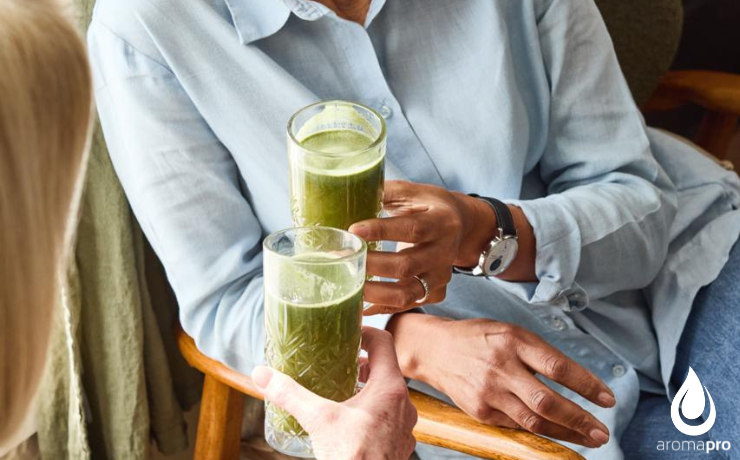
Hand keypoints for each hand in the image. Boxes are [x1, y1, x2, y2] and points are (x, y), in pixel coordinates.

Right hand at [252, 327, 417, 459]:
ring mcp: (405, 426)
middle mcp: (404, 404)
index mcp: (390, 388)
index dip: (366, 333)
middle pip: (386, 369)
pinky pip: (390, 419)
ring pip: (388, 396)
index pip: (385, 342)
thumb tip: (263, 375)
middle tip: (340, 363)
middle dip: (362, 365)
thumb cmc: (353, 456)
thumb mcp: (318, 419)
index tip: (349, 334)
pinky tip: (352, 422)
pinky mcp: (399, 445)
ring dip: (368, 389)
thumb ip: (291, 394)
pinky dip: (373, 413)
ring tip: (343, 391)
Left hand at [350, 180, 496, 313]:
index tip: (353, 229)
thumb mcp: (413, 193)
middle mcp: (445, 252)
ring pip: (408, 293)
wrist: (461, 226)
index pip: (412, 228)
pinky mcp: (436, 292)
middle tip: (344, 259)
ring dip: (375, 293)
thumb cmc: (429, 206)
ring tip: (349, 285)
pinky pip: (407, 305)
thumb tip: (351, 189)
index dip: (382, 230)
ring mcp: (441, 276)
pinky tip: (360, 304)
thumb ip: (387, 192)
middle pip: (407, 266)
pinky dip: (382, 308)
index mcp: (441, 222)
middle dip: (372, 265)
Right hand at [389, 314, 615, 447]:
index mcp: (513, 341)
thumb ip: (538, 354)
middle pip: (547, 400)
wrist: (434, 349)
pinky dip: (541, 432)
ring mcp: (489, 392)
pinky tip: (558, 434)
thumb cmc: (478, 338)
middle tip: (602, 432)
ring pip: (534, 420)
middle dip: (579, 420)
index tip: (607, 398)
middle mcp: (501, 367)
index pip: (558, 366)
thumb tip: (576, 380)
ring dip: (566, 433)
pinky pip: (516, 426)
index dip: (586, 384)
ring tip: (588, 439)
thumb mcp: (509, 332)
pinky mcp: (480, 411)